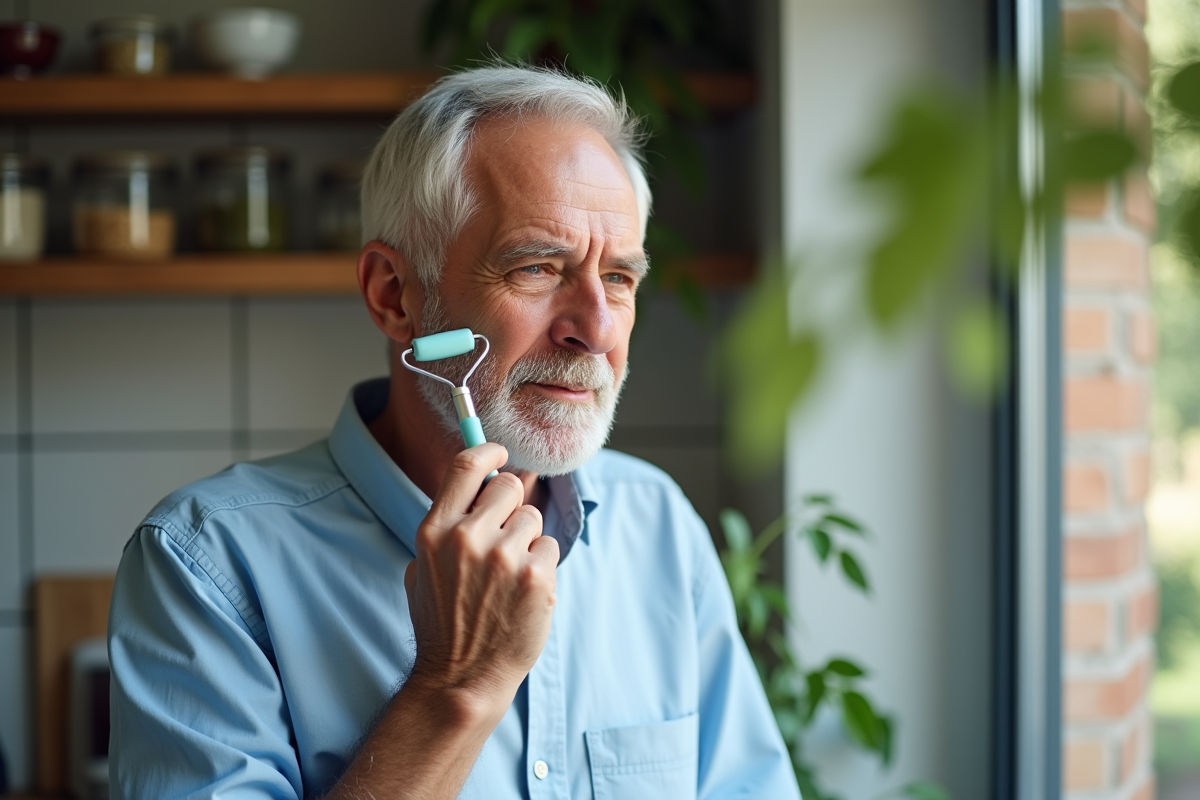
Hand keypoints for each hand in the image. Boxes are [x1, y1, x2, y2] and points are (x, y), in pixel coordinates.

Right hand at [404, 443, 558, 719]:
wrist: (462, 677)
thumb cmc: (443, 622)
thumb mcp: (423, 567)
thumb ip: (448, 523)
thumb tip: (487, 479)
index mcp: (434, 531)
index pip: (466, 466)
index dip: (489, 451)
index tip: (501, 453)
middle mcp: (467, 538)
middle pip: (509, 486)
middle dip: (512, 505)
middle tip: (505, 535)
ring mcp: (504, 558)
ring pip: (532, 519)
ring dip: (526, 540)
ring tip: (508, 576)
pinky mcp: (536, 577)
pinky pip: (548, 548)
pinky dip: (540, 566)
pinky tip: (522, 593)